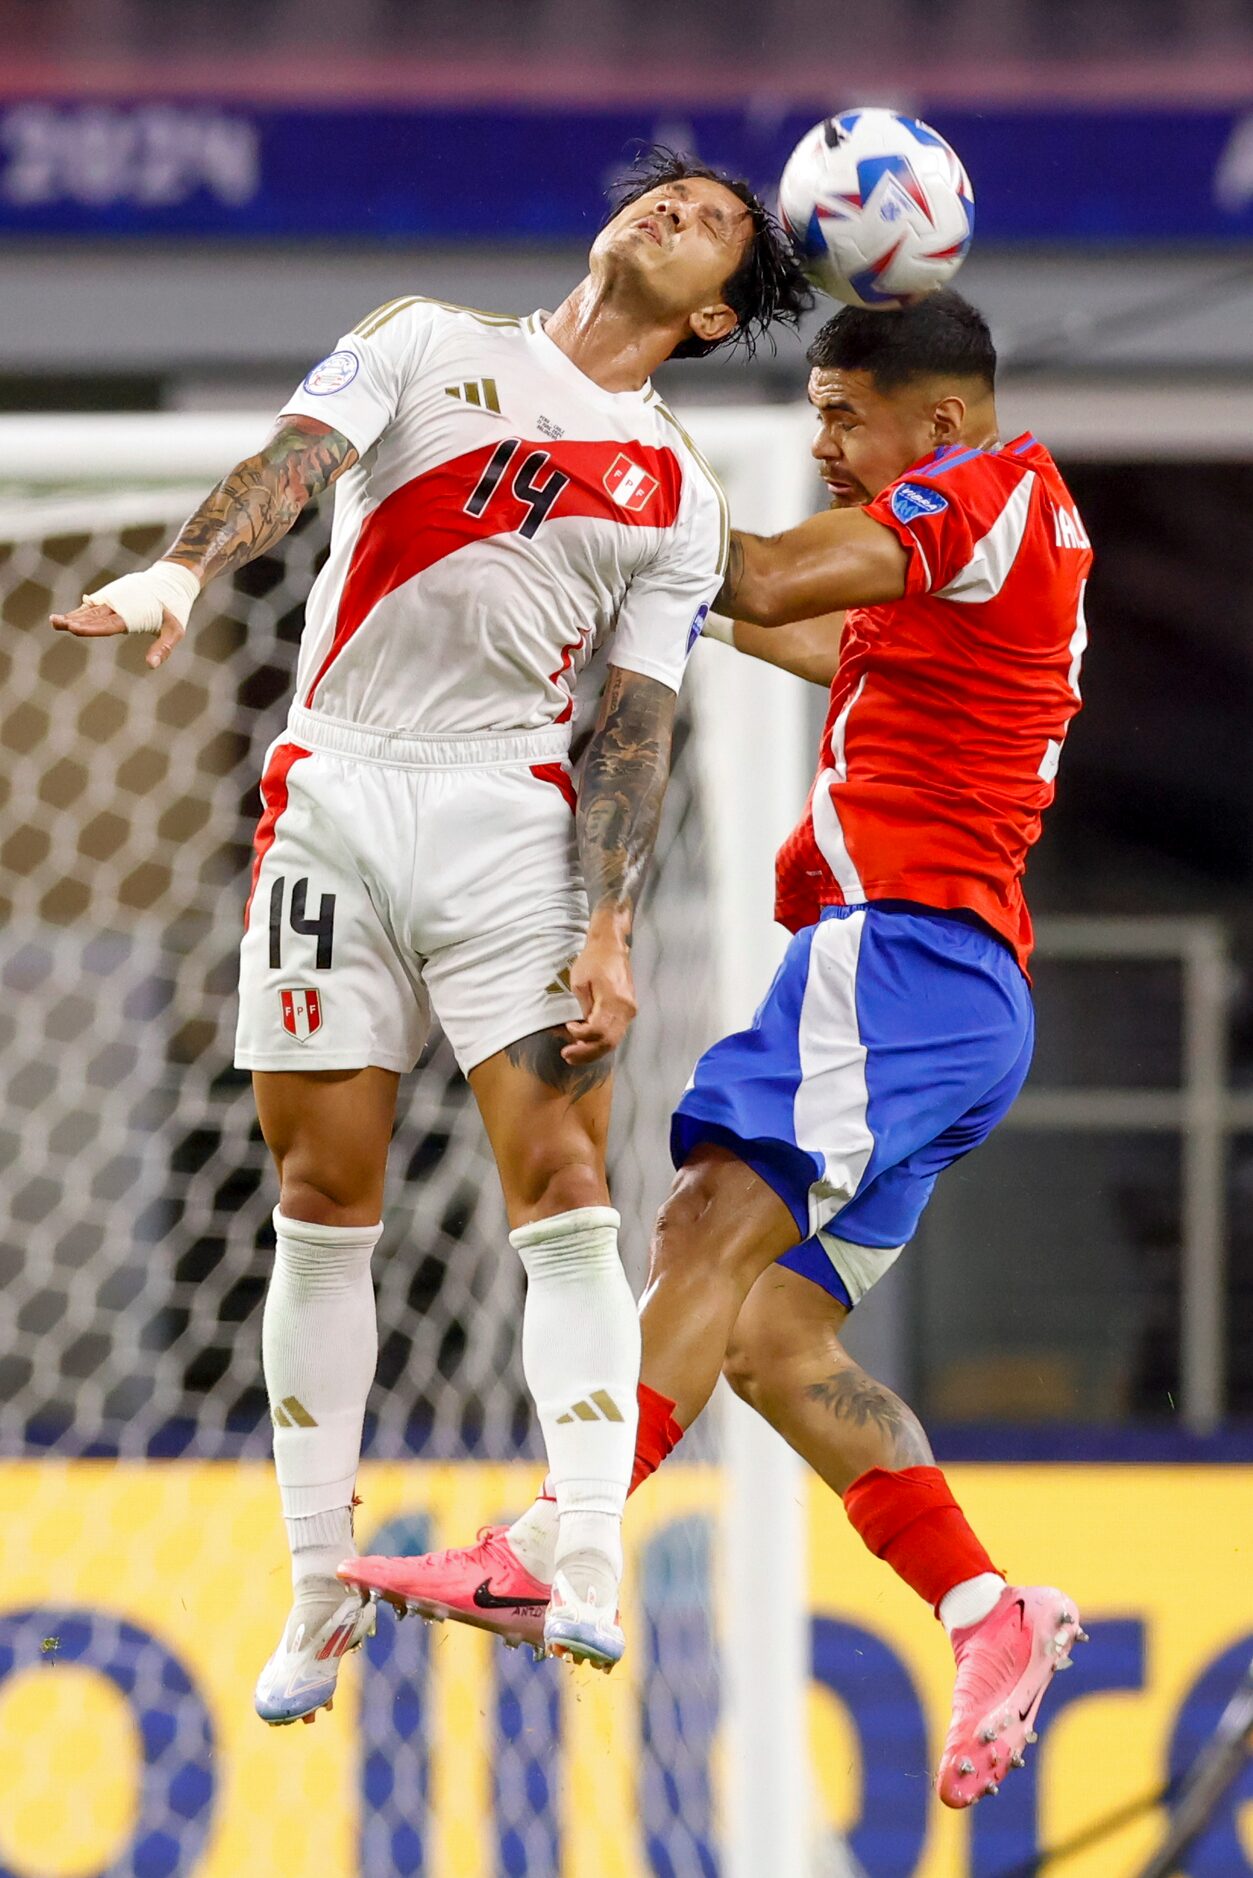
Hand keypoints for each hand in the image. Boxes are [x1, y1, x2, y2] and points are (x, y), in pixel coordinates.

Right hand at [50, 601, 185, 669]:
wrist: (172, 581)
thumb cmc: (174, 608)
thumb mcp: (175, 630)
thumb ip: (163, 647)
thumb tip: (151, 665)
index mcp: (131, 614)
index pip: (107, 624)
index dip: (90, 627)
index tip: (73, 628)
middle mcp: (119, 606)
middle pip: (93, 616)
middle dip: (74, 620)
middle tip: (55, 623)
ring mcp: (114, 600)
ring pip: (90, 611)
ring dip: (73, 616)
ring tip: (54, 620)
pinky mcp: (113, 597)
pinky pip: (94, 606)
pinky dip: (82, 611)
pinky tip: (68, 617)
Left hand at [562, 925, 636, 1063]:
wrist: (611, 947)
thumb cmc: (594, 960)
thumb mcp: (580, 983)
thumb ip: (583, 1008)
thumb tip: (581, 1027)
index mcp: (614, 1001)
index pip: (598, 1031)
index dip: (581, 1036)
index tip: (568, 1028)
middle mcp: (626, 1009)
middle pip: (608, 1042)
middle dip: (586, 1053)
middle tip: (567, 1056)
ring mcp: (629, 1011)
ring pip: (613, 1041)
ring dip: (593, 1051)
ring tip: (574, 1055)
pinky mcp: (627, 1010)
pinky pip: (615, 1032)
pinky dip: (601, 1041)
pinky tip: (586, 1045)